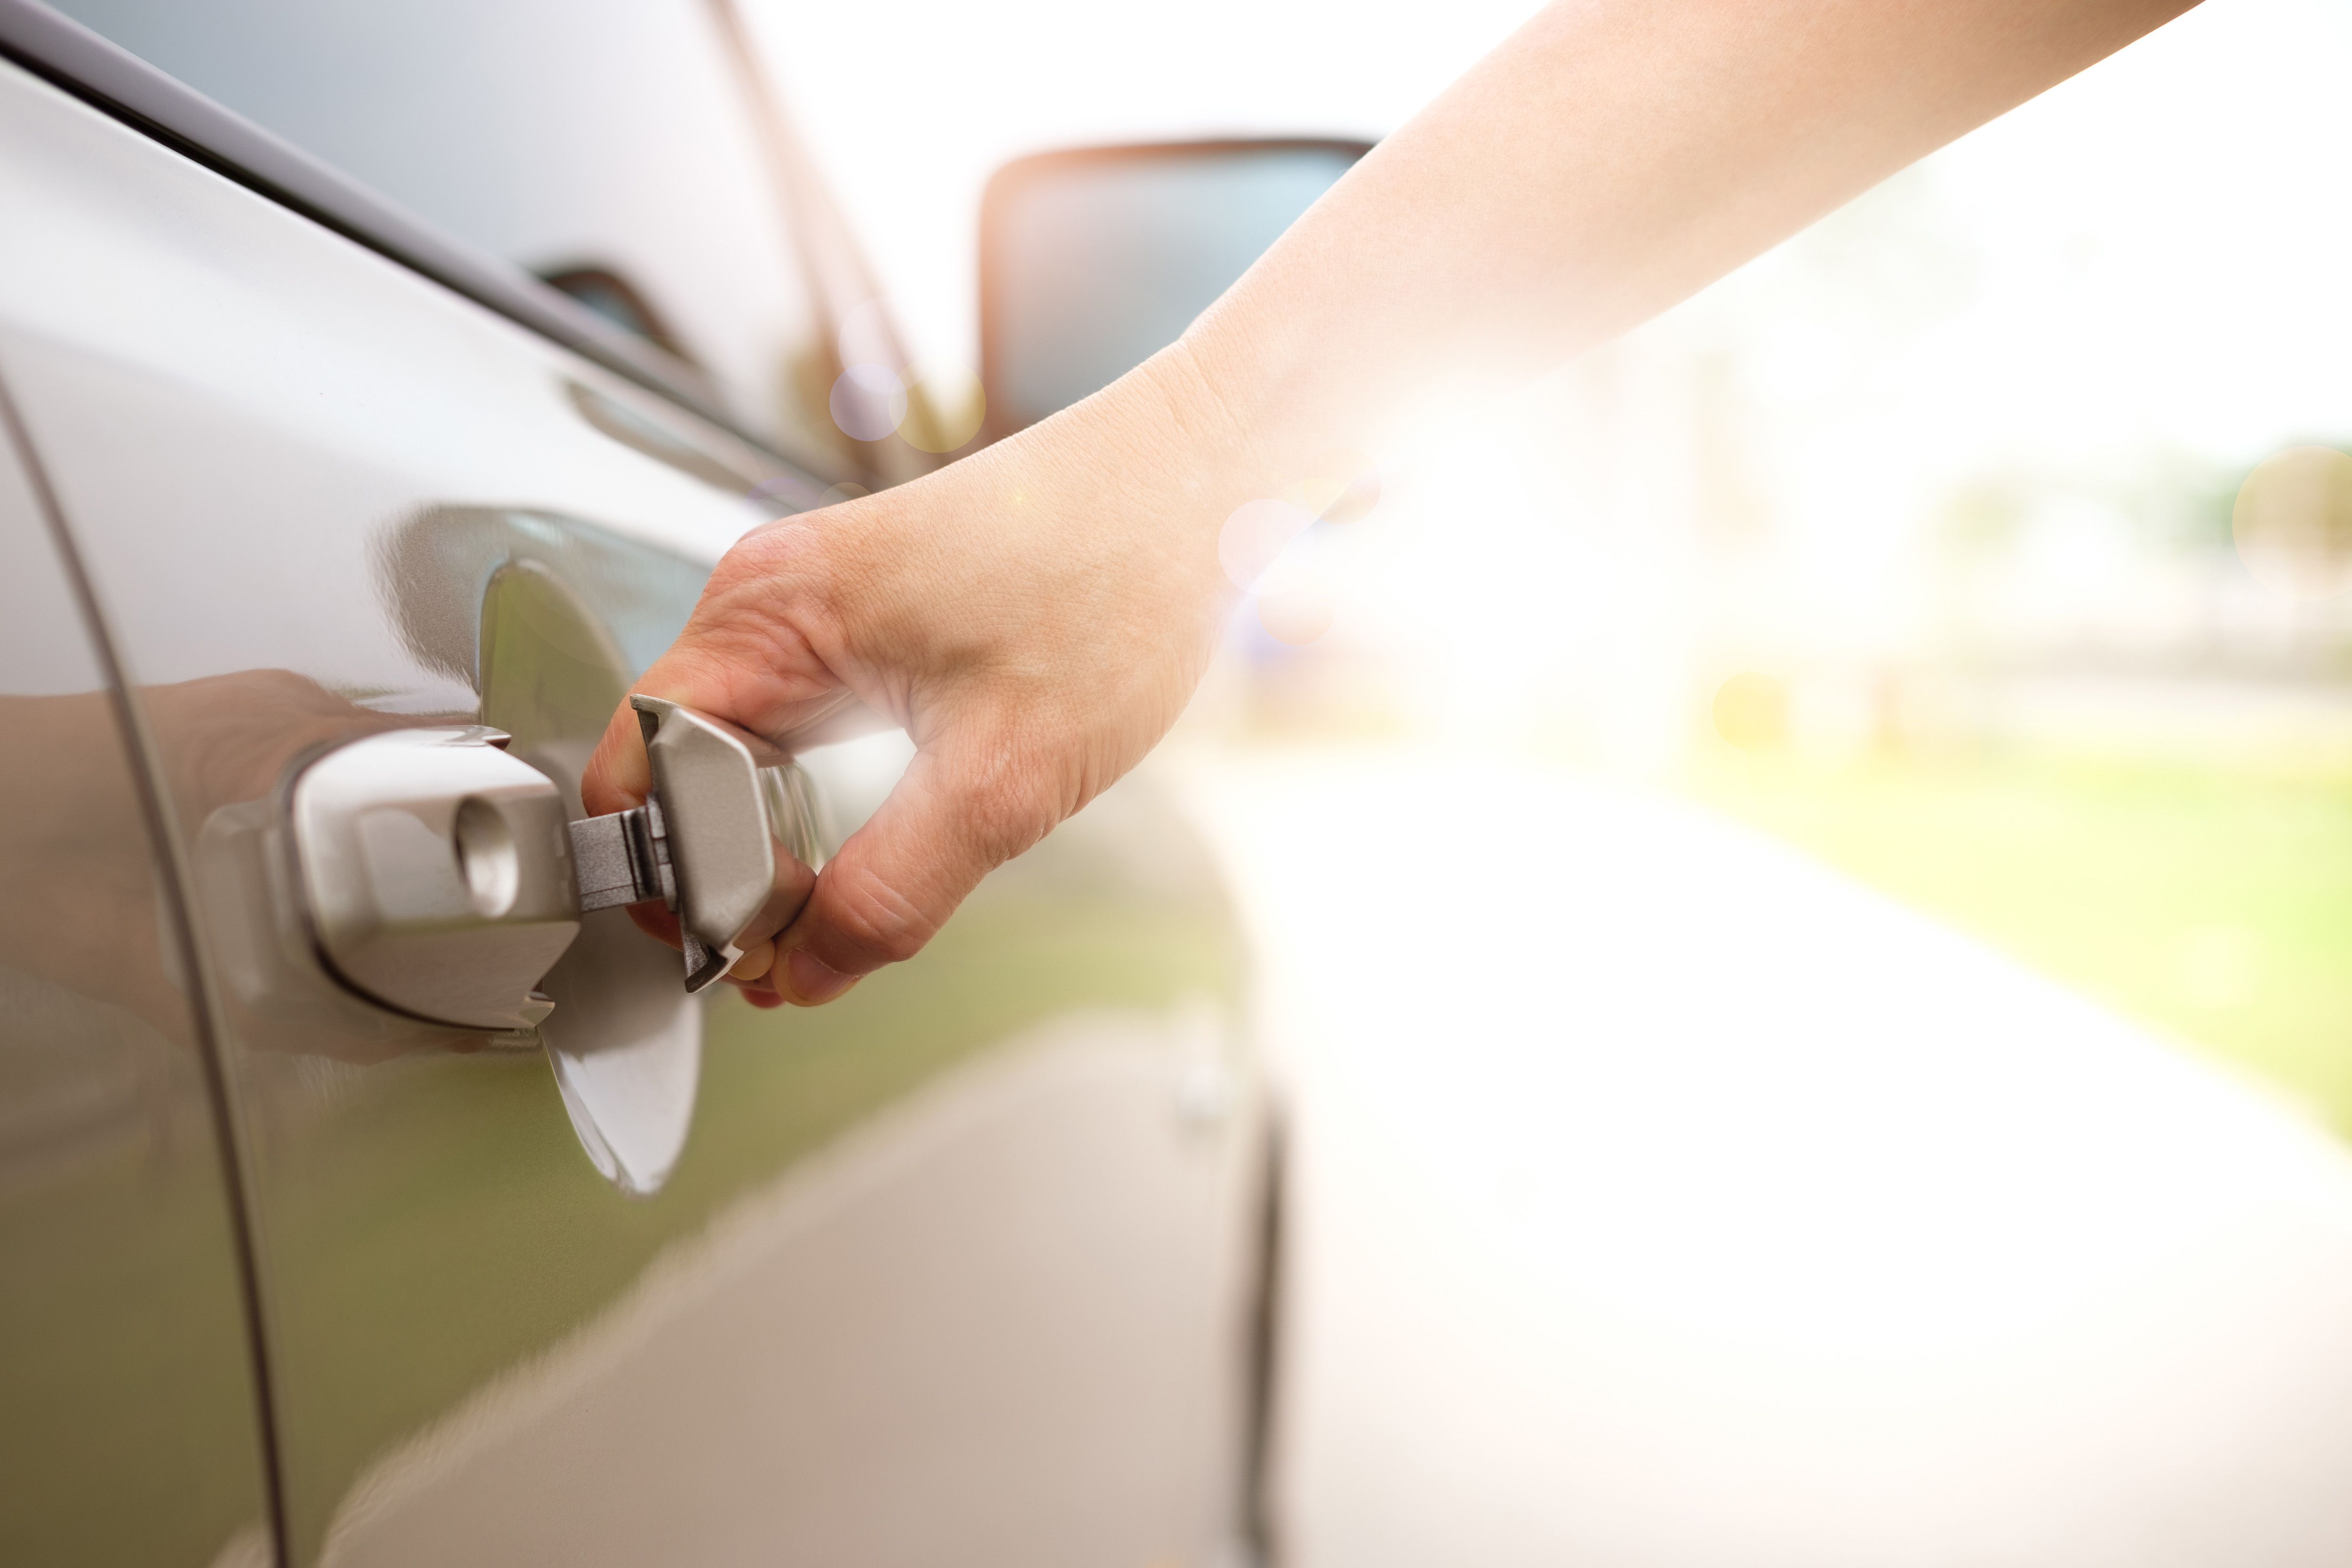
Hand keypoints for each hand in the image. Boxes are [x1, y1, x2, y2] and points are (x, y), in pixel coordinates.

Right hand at [582, 348, 1246, 1004]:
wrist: (1195, 489)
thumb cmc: (1115, 579)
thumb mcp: (1004, 776)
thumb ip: (892, 890)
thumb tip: (807, 972)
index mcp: (766, 611)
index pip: (645, 770)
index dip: (683, 877)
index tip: (753, 946)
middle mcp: (767, 599)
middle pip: (673, 767)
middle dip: (717, 872)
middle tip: (791, 947)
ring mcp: (808, 608)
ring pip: (731, 756)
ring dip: (761, 841)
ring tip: (824, 909)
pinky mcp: (856, 624)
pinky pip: (788, 732)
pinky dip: (803, 803)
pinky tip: (854, 850)